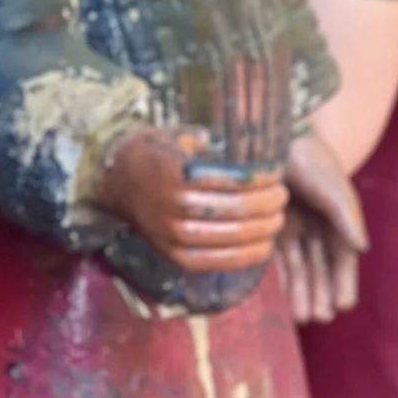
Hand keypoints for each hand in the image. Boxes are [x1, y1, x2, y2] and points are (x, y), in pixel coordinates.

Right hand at [94, 127, 288, 273]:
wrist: (115, 182)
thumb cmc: (152, 153)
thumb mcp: (176, 135)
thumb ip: (209, 143)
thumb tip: (248, 150)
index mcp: (178, 174)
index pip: (234, 181)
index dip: (262, 179)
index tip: (276, 174)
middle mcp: (175, 207)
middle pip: (238, 210)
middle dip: (269, 204)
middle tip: (282, 196)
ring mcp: (174, 235)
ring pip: (234, 237)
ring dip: (264, 229)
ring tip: (278, 219)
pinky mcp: (175, 256)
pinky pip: (219, 261)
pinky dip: (248, 255)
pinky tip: (264, 245)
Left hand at [277, 134, 367, 321]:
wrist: (274, 137)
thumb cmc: (310, 159)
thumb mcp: (331, 186)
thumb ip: (346, 215)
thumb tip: (362, 247)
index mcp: (339, 221)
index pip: (343, 259)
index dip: (343, 282)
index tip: (342, 305)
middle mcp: (317, 229)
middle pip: (321, 269)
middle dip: (321, 293)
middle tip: (317, 318)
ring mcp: (294, 229)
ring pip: (300, 268)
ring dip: (302, 292)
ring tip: (302, 317)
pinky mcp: (270, 227)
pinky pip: (277, 258)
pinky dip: (280, 278)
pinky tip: (281, 299)